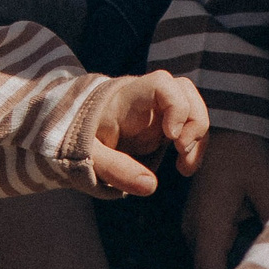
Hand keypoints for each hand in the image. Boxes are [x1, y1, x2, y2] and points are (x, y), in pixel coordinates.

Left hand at [85, 71, 208, 196]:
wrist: (69, 135)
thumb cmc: (75, 139)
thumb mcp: (86, 155)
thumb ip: (114, 168)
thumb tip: (150, 185)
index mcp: (126, 98)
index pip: (161, 83)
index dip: (176, 105)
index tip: (170, 136)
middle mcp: (147, 99)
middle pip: (185, 90)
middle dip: (195, 120)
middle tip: (182, 150)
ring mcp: (157, 110)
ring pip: (193, 106)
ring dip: (198, 137)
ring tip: (184, 167)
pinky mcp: (163, 125)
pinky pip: (190, 127)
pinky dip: (194, 147)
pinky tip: (183, 168)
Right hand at [181, 128, 268, 268]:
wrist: (228, 129)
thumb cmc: (248, 156)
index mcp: (208, 224)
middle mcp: (193, 230)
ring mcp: (192, 226)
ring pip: (207, 265)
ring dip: (231, 267)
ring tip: (264, 261)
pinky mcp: (198, 222)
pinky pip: (210, 251)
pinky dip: (229, 254)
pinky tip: (253, 244)